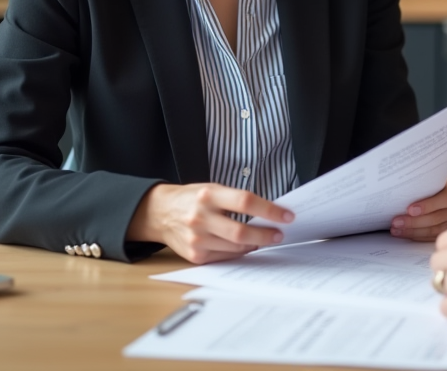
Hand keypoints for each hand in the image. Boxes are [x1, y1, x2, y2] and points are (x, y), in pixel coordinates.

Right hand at [126, 183, 294, 263]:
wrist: (160, 213)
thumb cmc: (192, 199)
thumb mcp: (212, 189)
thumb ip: (236, 200)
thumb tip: (267, 213)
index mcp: (208, 195)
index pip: (245, 202)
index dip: (270, 210)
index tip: (286, 215)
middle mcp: (201, 217)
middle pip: (241, 231)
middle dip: (266, 234)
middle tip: (279, 234)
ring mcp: (197, 239)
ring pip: (236, 247)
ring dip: (255, 244)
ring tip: (264, 239)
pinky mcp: (195, 255)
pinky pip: (226, 257)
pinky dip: (239, 252)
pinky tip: (246, 246)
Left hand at [391, 177, 446, 240]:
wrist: (445, 194)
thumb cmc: (435, 185)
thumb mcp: (432, 180)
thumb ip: (422, 185)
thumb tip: (399, 192)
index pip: (445, 198)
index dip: (427, 205)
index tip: (409, 209)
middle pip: (438, 217)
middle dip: (414, 221)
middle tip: (396, 222)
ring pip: (434, 230)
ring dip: (413, 231)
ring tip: (396, 229)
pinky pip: (432, 238)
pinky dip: (417, 237)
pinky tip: (404, 234)